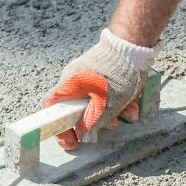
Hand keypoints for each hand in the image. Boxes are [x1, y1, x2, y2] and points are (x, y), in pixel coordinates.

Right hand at [44, 28, 160, 149]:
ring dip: (112, 113)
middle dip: (96, 121)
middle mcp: (75, 79)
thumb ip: (91, 123)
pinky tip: (132, 104)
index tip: (71, 141)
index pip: (52, 108)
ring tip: (127, 114)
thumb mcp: (105, 105)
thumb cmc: (116, 74)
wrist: (133, 44)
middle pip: (77, 109)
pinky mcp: (102, 72)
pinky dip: (118, 102)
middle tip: (110, 126)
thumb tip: (81, 135)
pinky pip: (106, 92)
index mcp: (69, 85)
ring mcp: (89, 74)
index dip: (58, 127)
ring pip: (95, 102)